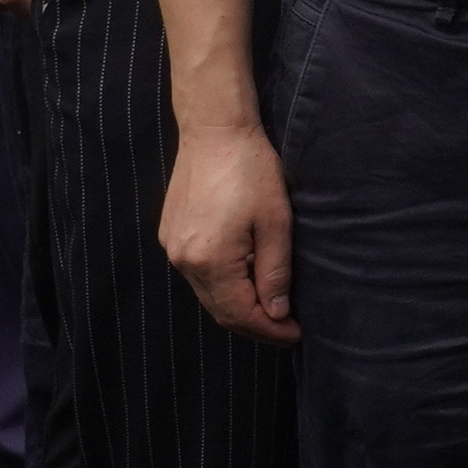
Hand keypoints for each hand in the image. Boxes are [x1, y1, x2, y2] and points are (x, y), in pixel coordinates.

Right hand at [161, 121, 297, 342]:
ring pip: (208, 295)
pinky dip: (224, 287)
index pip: (239, 314)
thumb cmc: (252, 171)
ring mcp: (173, 249)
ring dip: (239, 307)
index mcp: (209, 261)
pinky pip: (198, 276)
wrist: (214, 132)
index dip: (270, 330)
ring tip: (273, 310)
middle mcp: (183, 262)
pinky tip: (247, 283)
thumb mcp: (276, 222)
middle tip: (288, 329)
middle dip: (255, 324)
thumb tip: (275, 312)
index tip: (297, 335)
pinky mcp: (171, 236)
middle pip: (220, 311)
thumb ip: (274, 271)